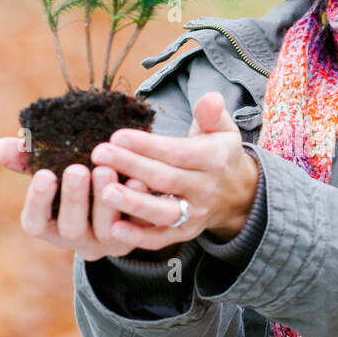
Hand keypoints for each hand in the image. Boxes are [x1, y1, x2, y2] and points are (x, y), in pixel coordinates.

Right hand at [0, 136, 158, 261]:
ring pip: (106, 231)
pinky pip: (140, 227)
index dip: (37, 201)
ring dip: (105, 200)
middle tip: (77, 169)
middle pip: (71, 228)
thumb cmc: (79, 177)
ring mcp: (109, 243)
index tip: (44, 174)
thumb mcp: (55, 167)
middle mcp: (77, 240)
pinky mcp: (139, 237)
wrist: (124, 189)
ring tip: (106, 169)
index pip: (35, 223)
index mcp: (50, 224)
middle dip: (74, 199)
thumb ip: (28, 158)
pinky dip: (138, 203)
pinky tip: (138, 179)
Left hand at [84, 92, 259, 252]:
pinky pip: (161, 238)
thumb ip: (212, 114)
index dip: (147, 146)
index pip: (177, 153)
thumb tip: (210, 97)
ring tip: (105, 192)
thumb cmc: (219, 155)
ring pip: (163, 212)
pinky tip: (115, 229)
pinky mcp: (184, 233)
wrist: (239, 195)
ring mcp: (195, 214)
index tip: (117, 136)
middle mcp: (205, 189)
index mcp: (213, 160)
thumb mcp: (223, 130)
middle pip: (164, 179)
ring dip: (134, 204)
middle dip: (131, 166)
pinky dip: (139, 237)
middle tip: (98, 154)